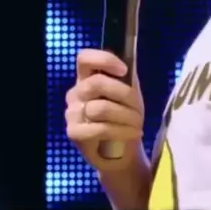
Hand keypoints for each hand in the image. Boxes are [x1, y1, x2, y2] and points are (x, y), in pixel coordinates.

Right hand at [65, 49, 144, 171]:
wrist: (122, 151)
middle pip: (97, 83)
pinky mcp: (74, 133)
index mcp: (87, 78)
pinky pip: (100, 128)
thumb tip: (129, 62)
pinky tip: (133, 133)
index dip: (104, 60)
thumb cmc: (124, 117)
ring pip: (100, 108)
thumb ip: (127, 78)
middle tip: (139, 108)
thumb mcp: (129, 94)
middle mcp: (75, 92)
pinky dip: (122, 131)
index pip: (84, 58)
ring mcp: (72, 113)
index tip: (124, 70)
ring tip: (138, 124)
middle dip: (124, 95)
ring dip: (126, 116)